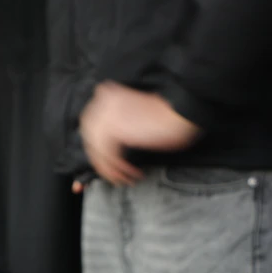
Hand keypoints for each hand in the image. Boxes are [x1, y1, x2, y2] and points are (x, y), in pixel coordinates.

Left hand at [78, 82, 200, 185]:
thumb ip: (118, 124)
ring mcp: (107, 115)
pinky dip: (118, 170)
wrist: (181, 112)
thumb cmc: (167, 116)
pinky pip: (109, 157)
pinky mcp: (114, 130)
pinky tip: (131, 174)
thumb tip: (107, 147)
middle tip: (114, 174)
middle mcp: (103, 101)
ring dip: (110, 169)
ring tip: (125, 178)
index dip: (96, 146)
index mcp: (108, 94)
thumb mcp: (135, 115)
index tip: (104, 162)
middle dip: (100, 160)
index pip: (91, 124)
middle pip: (90, 138)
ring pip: (98, 150)